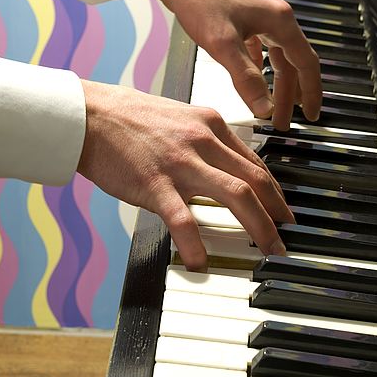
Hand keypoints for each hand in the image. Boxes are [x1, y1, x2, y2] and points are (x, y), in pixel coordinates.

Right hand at [77, 80, 293, 271]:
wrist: (91, 113)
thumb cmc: (131, 117)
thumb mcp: (181, 118)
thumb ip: (206, 140)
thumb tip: (227, 165)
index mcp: (211, 124)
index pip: (254, 162)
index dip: (274, 191)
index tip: (282, 209)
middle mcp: (203, 140)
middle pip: (255, 180)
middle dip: (278, 212)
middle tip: (286, 235)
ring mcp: (181, 162)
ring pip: (235, 195)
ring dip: (259, 227)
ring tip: (268, 251)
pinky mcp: (155, 183)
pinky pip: (184, 219)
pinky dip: (196, 244)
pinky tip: (201, 263)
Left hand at [105, 0, 321, 129]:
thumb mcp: (223, 44)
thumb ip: (246, 78)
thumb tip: (264, 109)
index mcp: (280, 22)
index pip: (306, 64)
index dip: (311, 93)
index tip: (311, 116)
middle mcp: (275, 18)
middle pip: (291, 64)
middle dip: (288, 96)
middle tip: (282, 123)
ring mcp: (259, 17)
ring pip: (275, 57)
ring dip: (274, 84)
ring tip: (268, 108)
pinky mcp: (244, 17)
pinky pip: (260, 48)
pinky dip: (259, 68)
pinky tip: (252, 79)